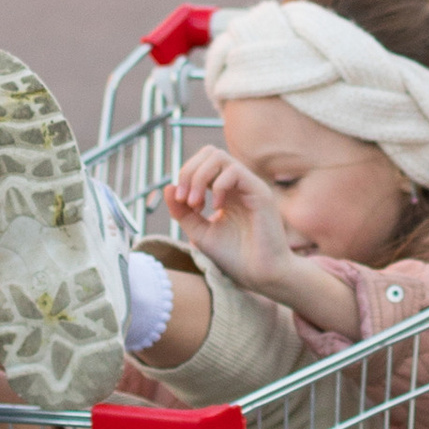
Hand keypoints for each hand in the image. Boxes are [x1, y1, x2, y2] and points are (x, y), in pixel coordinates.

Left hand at [161, 145, 295, 290]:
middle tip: (186, 200)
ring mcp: (250, 186)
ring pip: (219, 157)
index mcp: (226, 191)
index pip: (202, 162)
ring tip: (196, 204)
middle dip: (189, 171)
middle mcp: (238, 184)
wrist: (261, 275)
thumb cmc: (235, 257)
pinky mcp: (260, 193)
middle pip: (209, 152)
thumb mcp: (200, 232)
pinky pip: (235, 172)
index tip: (183, 204)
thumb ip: (182, 212)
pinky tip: (217, 208)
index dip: (185, 176)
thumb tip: (167, 187)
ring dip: (199, 177)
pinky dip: (218, 186)